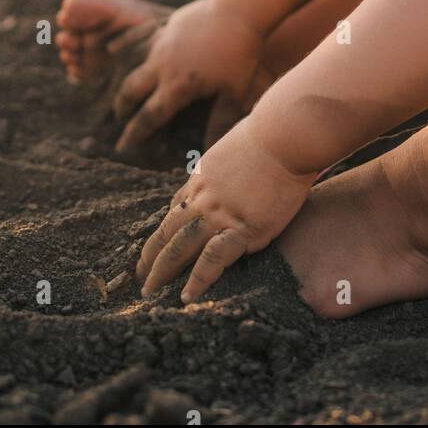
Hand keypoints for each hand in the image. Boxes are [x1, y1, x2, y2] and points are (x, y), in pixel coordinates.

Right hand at [111, 0, 263, 153]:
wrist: (238, 9)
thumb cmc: (240, 53)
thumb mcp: (234, 92)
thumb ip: (219, 122)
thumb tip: (211, 152)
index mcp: (178, 85)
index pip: (150, 116)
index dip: (135, 134)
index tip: (123, 147)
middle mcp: (162, 65)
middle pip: (132, 90)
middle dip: (123, 106)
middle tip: (120, 116)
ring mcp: (161, 42)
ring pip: (131, 63)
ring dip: (122, 78)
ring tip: (120, 88)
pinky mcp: (165, 25)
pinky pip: (137, 36)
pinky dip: (123, 44)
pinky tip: (112, 48)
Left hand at [136, 116, 314, 301]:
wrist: (287, 134)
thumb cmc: (275, 130)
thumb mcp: (241, 141)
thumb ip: (235, 159)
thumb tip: (246, 157)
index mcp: (204, 176)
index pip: (177, 207)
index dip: (167, 229)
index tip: (159, 245)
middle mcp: (204, 196)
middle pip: (168, 229)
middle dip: (151, 254)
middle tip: (140, 275)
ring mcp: (220, 213)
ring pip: (179, 247)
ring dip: (161, 270)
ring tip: (149, 291)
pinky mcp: (243, 227)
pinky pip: (212, 259)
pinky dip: (197, 280)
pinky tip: (187, 297)